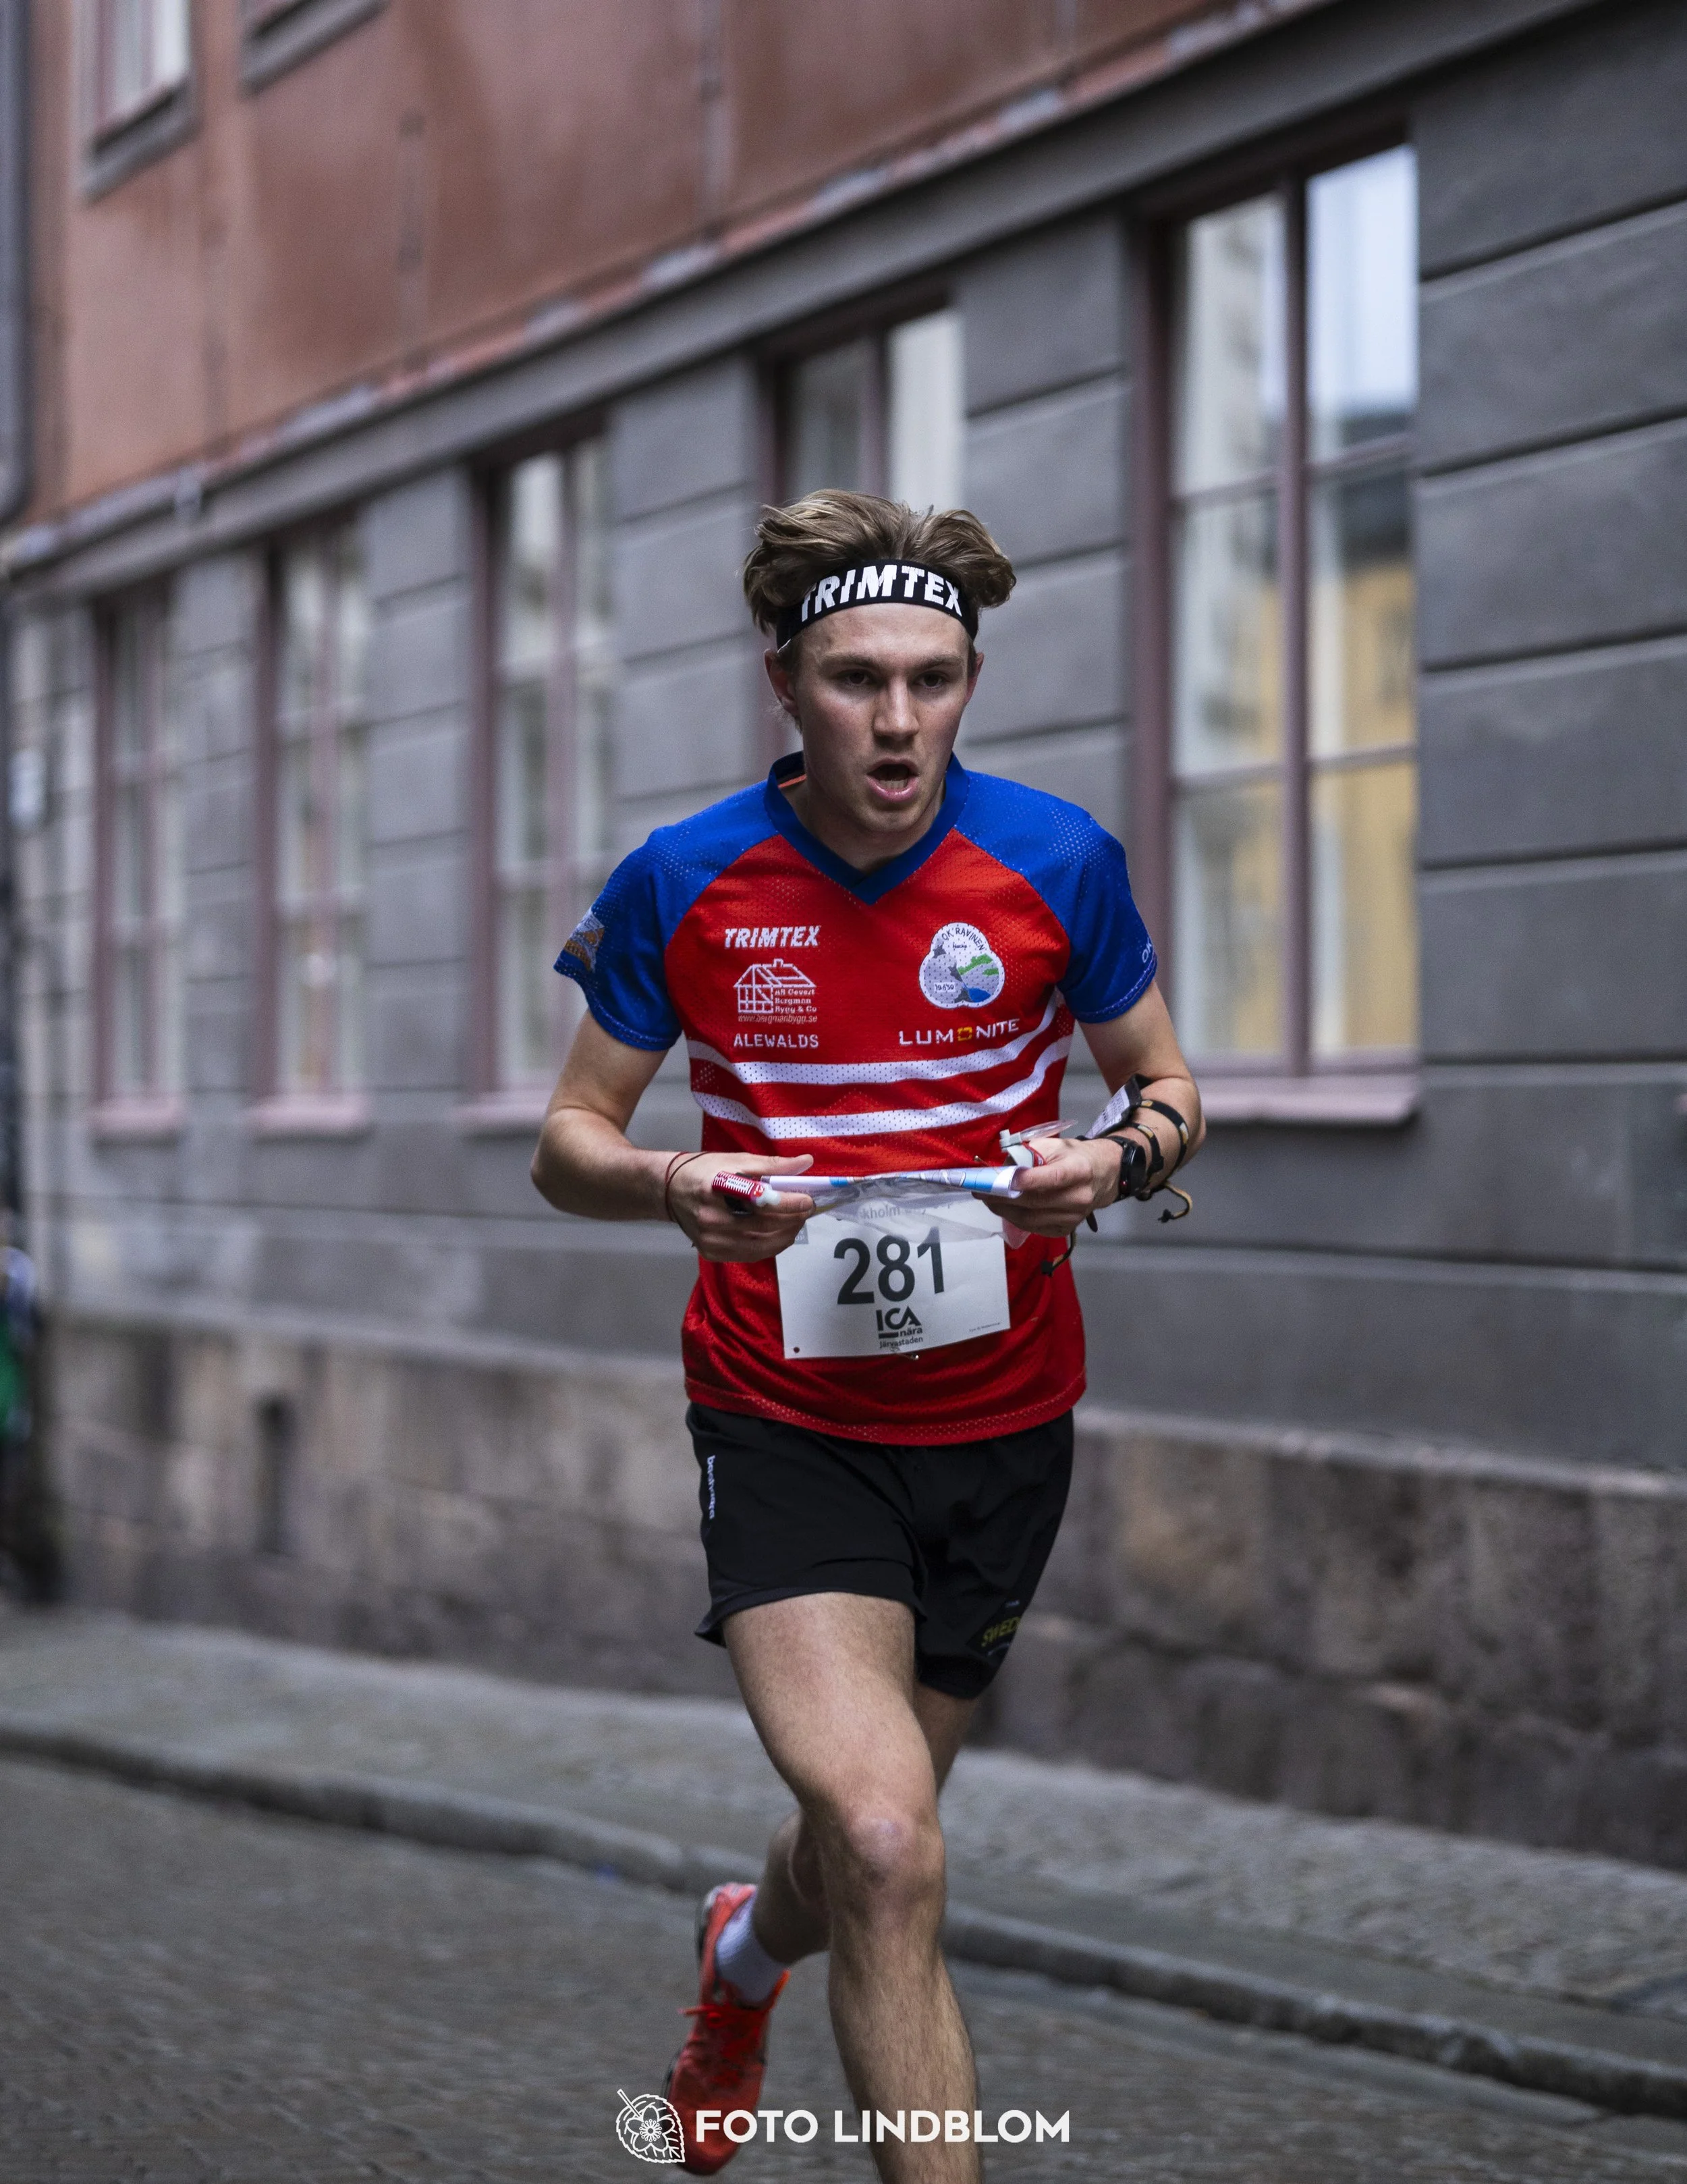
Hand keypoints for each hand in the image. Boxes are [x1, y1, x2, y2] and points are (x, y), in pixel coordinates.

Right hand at [667, 1153, 817, 1262]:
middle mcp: (709, 1218)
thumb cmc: (702, 1172)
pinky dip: (771, 1246)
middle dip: (791, 1219)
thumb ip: (771, 1164)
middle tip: (807, 1209)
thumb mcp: (735, 1160)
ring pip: (760, 1246)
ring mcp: (710, 1240)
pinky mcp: (712, 1253)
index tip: (807, 1199)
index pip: (758, 1200)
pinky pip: (750, 1254)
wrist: (669, 1191)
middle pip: (762, 1227)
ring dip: (786, 1235)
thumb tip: (806, 1163)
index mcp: (713, 1188)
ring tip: (798, 1221)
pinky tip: (781, 1234)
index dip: (787, 1202)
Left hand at [981, 1136, 1118, 1238]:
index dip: (1024, 1181)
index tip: (1000, 1179)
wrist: (1103, 1175)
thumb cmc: (1075, 1157)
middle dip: (1003, 1198)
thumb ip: (1029, 1153)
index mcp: (1078, 1171)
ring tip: (988, 1200)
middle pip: (1034, 1202)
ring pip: (1030, 1218)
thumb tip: (1002, 1167)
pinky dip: (1015, 1219)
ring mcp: (1073, 1217)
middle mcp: (1078, 1197)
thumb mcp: (1055, 1145)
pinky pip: (1034, 1227)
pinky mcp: (1065, 1229)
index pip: (1050, 1178)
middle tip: (981, 1191)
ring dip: (1004, 1211)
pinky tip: (1005, 1209)